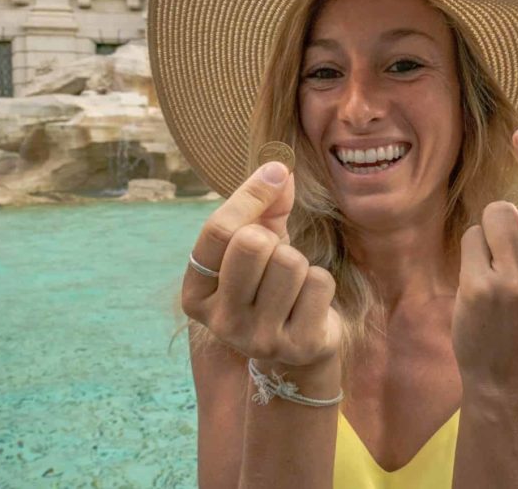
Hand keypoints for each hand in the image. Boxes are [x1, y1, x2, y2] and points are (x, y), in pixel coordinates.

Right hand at [182, 162, 342, 369]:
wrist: (298, 349)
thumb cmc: (271, 284)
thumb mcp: (260, 243)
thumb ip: (264, 206)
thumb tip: (279, 168)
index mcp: (196, 293)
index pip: (218, 230)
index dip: (250, 194)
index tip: (276, 172)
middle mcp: (221, 321)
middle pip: (251, 244)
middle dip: (274, 239)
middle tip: (276, 258)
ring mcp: (258, 338)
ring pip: (289, 262)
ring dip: (300, 264)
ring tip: (293, 285)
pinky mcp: (297, 346)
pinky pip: (319, 283)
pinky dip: (321, 284)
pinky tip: (310, 304)